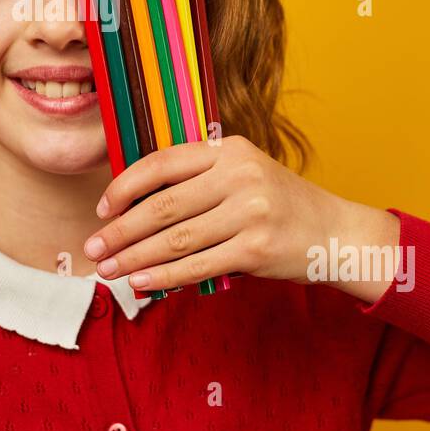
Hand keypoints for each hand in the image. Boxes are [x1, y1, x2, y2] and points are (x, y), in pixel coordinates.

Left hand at [82, 135, 400, 297]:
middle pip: (162, 206)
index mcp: (229, 148)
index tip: (101, 208)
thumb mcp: (243, 174)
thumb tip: (131, 208)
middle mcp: (239, 175)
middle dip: (120, 230)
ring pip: (175, 239)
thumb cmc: (278, 204)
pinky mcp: (256, 249)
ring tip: (109, 269)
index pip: (162, 163)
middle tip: (93, 247)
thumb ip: (196, 180)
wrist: (335, 233)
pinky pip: (198, 265)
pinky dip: (164, 276)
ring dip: (134, 258)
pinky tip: (141, 282)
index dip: (125, 186)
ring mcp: (249, 213)